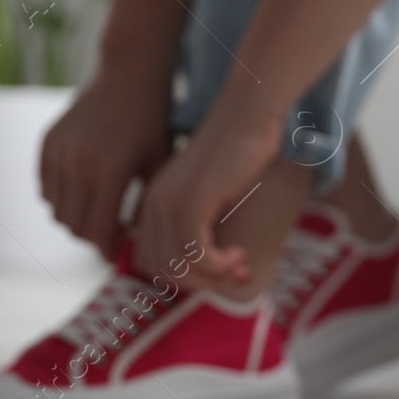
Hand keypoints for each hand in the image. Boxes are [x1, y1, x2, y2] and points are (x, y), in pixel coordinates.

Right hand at [40, 66, 171, 259]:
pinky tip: (84, 194)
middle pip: (73, 225)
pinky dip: (60, 199)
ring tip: (99, 215)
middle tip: (111, 236)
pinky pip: (45, 188)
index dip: (106, 249)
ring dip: (75, 220)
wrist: (129, 76)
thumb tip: (139, 247)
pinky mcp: (48, 142)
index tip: (119, 252)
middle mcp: (78, 163)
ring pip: (56, 210)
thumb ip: (146, 208)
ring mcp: (59, 151)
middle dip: (92, 238)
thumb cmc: (153, 123)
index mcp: (110, 172)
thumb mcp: (159, 167)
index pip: (96, 231)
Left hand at [134, 107, 277, 290]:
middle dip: (204, 283)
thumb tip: (210, 264)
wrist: (245, 115)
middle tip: (239, 275)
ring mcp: (169, 205)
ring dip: (215, 277)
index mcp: (153, 205)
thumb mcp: (211, 194)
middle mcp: (154, 207)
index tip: (226, 272)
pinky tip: (240, 254)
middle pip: (165, 272)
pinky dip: (220, 265)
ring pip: (179, 268)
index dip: (190, 278)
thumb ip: (201, 223)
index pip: (154, 264)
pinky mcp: (190, 203)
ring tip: (242, 267)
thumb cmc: (237, 151)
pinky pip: (196, 255)